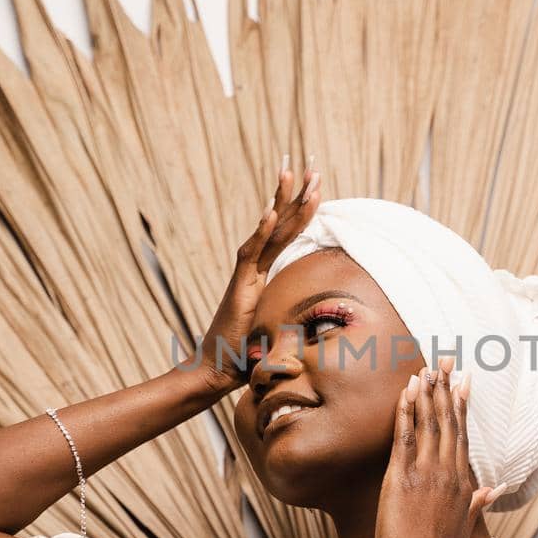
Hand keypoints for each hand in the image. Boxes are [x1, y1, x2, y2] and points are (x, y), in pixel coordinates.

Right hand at [186, 161, 320, 392]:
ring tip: (291, 174)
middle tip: (309, 166)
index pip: (286, 236)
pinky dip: (261, 233)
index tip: (316, 187)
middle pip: (278, 225)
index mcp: (263, 276)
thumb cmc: (245, 358)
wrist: (216, 372)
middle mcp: (254, 270)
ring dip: (279, 202)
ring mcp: (245, 276)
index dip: (301, 212)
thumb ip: (297, 325)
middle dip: (294, 195)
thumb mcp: (279, 334)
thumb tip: (321, 327)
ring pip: (266, 232)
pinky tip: (270, 211)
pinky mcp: (239, 288)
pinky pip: (251, 255)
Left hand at [375, 356, 507, 537]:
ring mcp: (426, 474)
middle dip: (447, 388)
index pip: (462, 434)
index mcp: (462, 483)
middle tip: (446, 359)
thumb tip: (495, 489)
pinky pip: (405, 437)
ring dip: (428, 392)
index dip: (461, 404)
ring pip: (429, 423)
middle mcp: (447, 473)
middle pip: (448, 421)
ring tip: (428, 366)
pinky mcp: (402, 479)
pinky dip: (407, 412)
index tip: (463, 380)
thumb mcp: (465, 528)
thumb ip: (479, 504)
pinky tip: (408, 391)